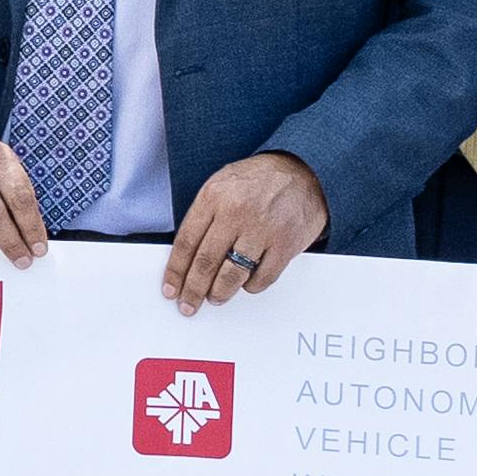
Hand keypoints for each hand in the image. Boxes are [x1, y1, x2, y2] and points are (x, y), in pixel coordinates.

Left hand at [164, 155, 327, 307]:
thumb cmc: (260, 180)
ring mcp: (263, 229)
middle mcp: (237, 212)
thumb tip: (186, 256)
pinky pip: (262, 278)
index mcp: (214, 196)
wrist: (306, 171)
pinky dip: (251, 286)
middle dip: (193, 290)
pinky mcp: (286, 243)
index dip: (175, 271)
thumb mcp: (222, 184)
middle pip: (206, 262)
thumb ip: (204, 215)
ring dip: (220, 293)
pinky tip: (246, 284)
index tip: (170, 288)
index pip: (186, 242)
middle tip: (188, 304)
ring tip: (215, 298)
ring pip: (232, 274)